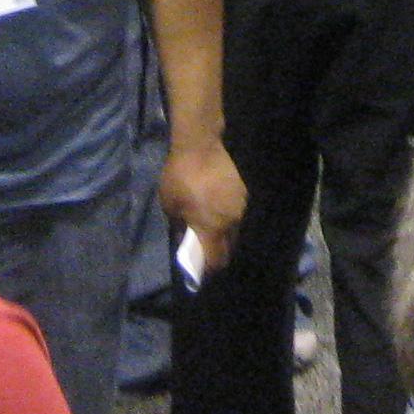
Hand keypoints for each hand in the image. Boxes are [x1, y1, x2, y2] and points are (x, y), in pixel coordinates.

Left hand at [158, 139, 247, 273]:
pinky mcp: (244, 192)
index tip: (200, 269)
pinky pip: (237, 213)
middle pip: (230, 247)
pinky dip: (228, 216)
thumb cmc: (180, 176)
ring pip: (235, 229)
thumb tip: (184, 234)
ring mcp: (241, 206)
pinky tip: (217, 207)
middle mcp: (232, 221)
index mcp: (212, 228)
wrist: (201, 144)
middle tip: (204, 249)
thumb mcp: (169, 204)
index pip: (217, 260)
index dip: (209, 268)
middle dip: (218, 252)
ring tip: (211, 225)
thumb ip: (179, 224)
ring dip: (224, 233)